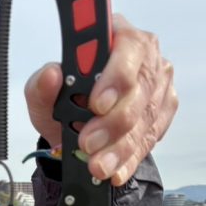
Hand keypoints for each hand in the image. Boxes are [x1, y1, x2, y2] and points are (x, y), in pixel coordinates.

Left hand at [24, 13, 176, 185]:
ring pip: (146, 117)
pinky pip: (151, 137)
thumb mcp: (42, 95)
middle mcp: (144, 55)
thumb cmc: (63, 102)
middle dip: (113, 121)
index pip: (127, 46)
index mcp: (116, 35)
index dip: (115, 76)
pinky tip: (115, 170)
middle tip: (88, 143)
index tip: (96, 103)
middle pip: (140, 87)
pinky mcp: (164, 110)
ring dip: (120, 146)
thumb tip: (51, 74)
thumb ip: (41, 85)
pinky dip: (130, 158)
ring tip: (97, 166)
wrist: (76, 131)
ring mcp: (158, 83)